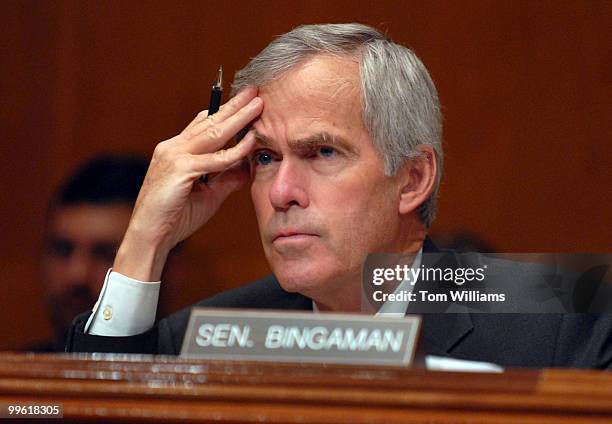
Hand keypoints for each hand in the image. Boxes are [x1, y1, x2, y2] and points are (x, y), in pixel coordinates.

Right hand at [114, 86, 262, 280]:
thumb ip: (226, 179)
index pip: (201, 125)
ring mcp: (174, 157)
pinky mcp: (180, 170)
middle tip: (254, 91)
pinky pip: (214, 159)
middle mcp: (172, 148)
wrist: (151, 237)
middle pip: (209, 121)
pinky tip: (252, 140)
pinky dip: (235, 150)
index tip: (243, 102)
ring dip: (238, 117)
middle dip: (234, 106)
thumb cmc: (176, 218)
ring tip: (257, 103)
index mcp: (175, 151)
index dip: (223, 112)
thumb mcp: (209, 195)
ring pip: (213, 133)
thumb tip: (248, 168)